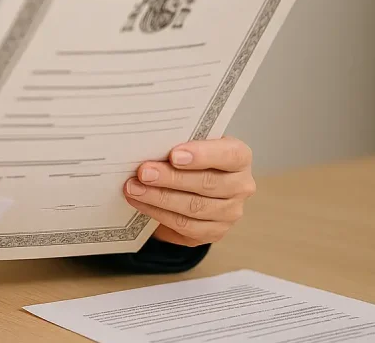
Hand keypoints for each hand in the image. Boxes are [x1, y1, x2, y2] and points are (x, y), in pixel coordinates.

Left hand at [122, 136, 255, 246]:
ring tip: (134, 188)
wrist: (190, 185)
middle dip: (170, 178)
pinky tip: (140, 203)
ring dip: (159, 198)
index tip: (173, 155)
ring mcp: (230, 212)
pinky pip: (185, 225)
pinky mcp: (214, 232)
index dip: (202, 155)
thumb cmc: (189, 158)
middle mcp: (241, 186)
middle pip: (207, 183)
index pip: (229, 155)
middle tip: (143, 172)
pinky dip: (158, 213)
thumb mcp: (188, 143)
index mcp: (239, 157)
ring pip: (194, 207)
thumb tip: (146, 144)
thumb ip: (177, 142)